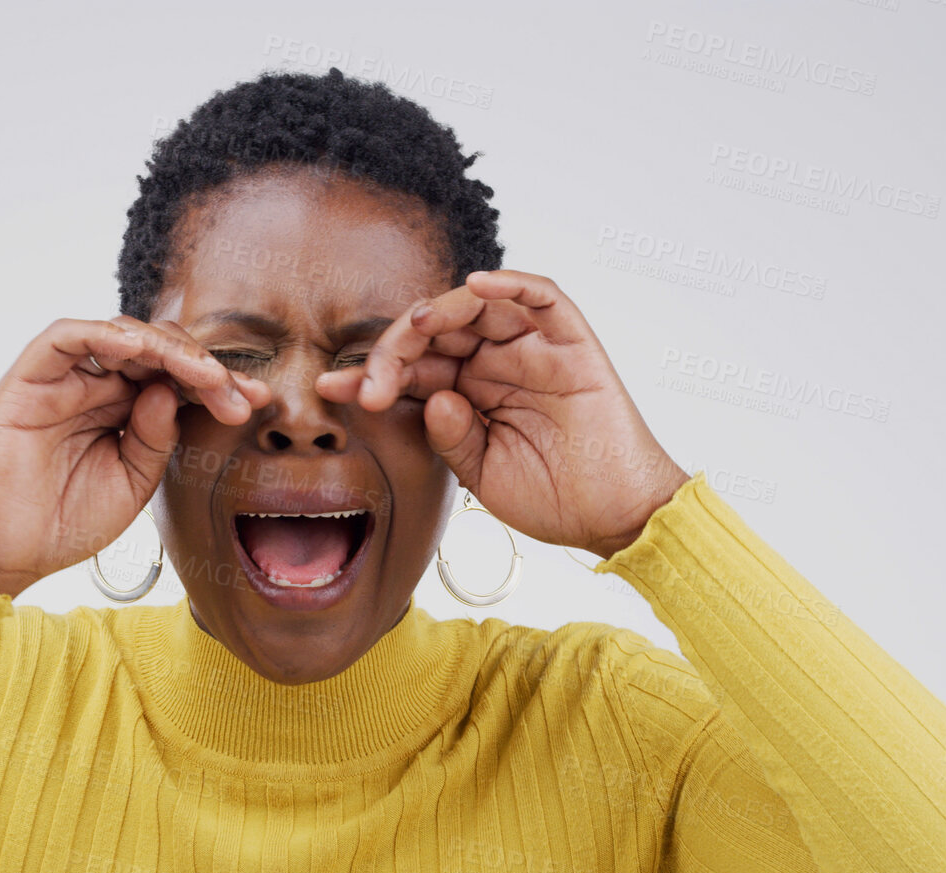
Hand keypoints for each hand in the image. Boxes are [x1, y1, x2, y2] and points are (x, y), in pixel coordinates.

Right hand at [0, 316, 271, 595]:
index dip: (218, 383)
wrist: (7, 554)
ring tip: (202, 372)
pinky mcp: (28, 378)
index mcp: (124, 409)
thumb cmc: (65, 520)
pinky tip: (137, 349)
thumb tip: (173, 390)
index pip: (177, 378)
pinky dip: (102, 334)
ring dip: (167, 348)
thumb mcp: (133, 482)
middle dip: (204, 366)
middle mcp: (96, 385)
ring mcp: (63, 379)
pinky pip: (65, 337)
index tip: (257, 400)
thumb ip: (157, 437)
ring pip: (119, 335)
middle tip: (236, 392)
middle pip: (156, 350)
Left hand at [316, 269, 689, 559]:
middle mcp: (496, 362)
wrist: (616, 516)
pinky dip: (510, 283)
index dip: (371, 375)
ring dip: (440, 311)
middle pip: (436, 333)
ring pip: (478, 307)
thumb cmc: (554, 496)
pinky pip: (542, 296)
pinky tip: (476, 286)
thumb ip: (450, 435)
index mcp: (469, 392)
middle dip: (395, 351)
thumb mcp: (481, 472)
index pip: (412, 370)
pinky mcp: (571, 342)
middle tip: (373, 385)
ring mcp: (533, 348)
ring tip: (415, 329)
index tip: (329, 389)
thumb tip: (428, 399)